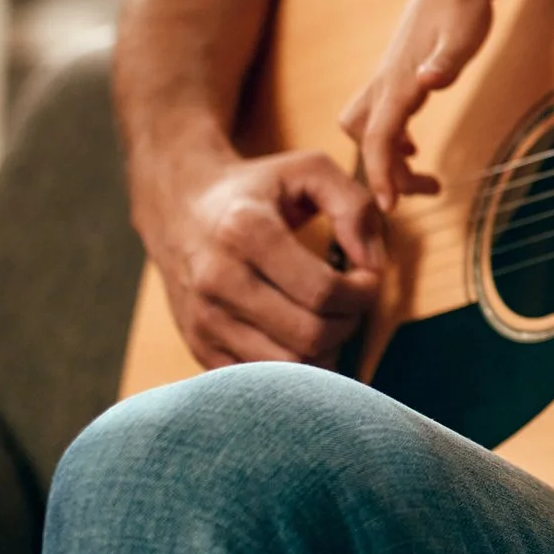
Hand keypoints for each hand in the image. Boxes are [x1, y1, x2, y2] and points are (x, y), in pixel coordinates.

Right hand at [139, 149, 381, 368]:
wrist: (180, 208)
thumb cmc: (258, 190)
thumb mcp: (310, 171)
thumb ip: (355, 205)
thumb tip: (373, 263)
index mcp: (244, 231)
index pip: (322, 290)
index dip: (363, 292)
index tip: (368, 277)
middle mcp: (216, 280)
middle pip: (310, 335)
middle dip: (349, 322)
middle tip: (353, 300)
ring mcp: (203, 319)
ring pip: (289, 368)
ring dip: (327, 349)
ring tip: (329, 316)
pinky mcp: (199, 347)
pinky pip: (263, 382)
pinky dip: (296, 370)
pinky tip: (303, 336)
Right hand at [340, 0, 494, 209]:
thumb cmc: (464, 5)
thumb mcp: (464, 34)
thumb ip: (447, 60)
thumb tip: (428, 81)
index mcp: (399, 80)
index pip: (378, 137)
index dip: (379, 173)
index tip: (388, 207)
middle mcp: (385, 82)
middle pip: (368, 140)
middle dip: (386, 173)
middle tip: (427, 193)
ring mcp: (387, 78)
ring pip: (366, 129)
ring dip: (385, 158)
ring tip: (422, 178)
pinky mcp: (396, 75)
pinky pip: (378, 117)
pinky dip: (389, 140)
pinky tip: (414, 147)